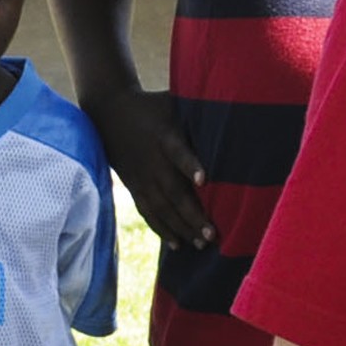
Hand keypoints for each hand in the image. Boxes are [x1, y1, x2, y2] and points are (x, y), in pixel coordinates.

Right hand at [84, 87, 217, 249]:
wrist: (109, 111)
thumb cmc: (152, 105)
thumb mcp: (174, 102)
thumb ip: (198, 111)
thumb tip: (236, 106)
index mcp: (165, 136)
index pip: (178, 152)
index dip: (190, 165)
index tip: (204, 179)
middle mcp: (153, 162)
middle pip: (172, 191)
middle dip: (192, 214)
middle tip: (212, 235)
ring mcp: (141, 178)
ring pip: (161, 208)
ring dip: (181, 228)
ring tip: (200, 244)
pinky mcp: (134, 187)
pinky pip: (148, 212)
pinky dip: (161, 229)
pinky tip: (177, 244)